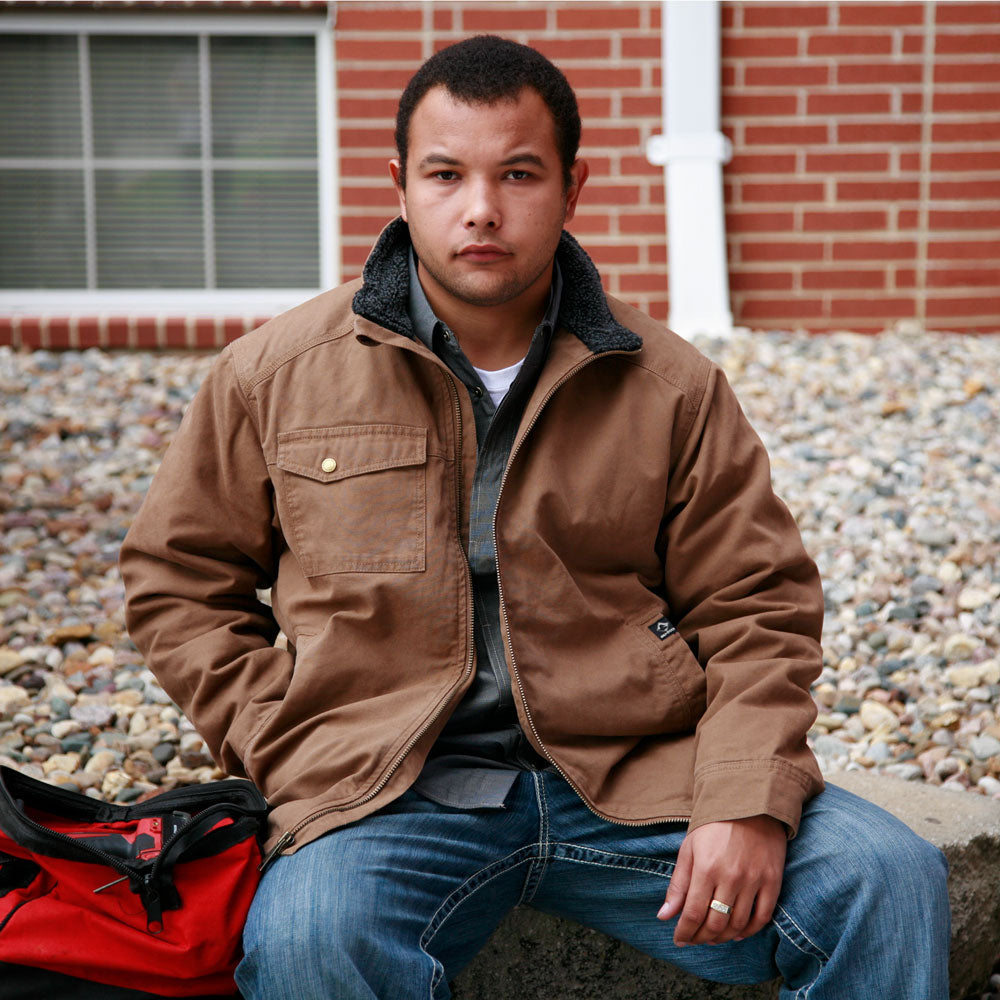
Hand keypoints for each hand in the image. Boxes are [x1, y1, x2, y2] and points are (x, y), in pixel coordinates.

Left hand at [656, 815, 786, 946]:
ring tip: (712, 937)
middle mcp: (731, 877)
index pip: (693, 913)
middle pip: (715, 923)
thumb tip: (665, 916)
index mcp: (706, 868)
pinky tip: (737, 933)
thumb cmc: (714, 826)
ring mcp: (754, 880)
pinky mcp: (772, 881)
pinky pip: (762, 917)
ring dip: (723, 937)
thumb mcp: (689, 849)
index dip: (685, 932)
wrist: (749, 804)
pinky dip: (749, 931)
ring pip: (738, 924)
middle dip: (701, 937)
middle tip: (695, 940)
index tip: (679, 939)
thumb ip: (678, 884)